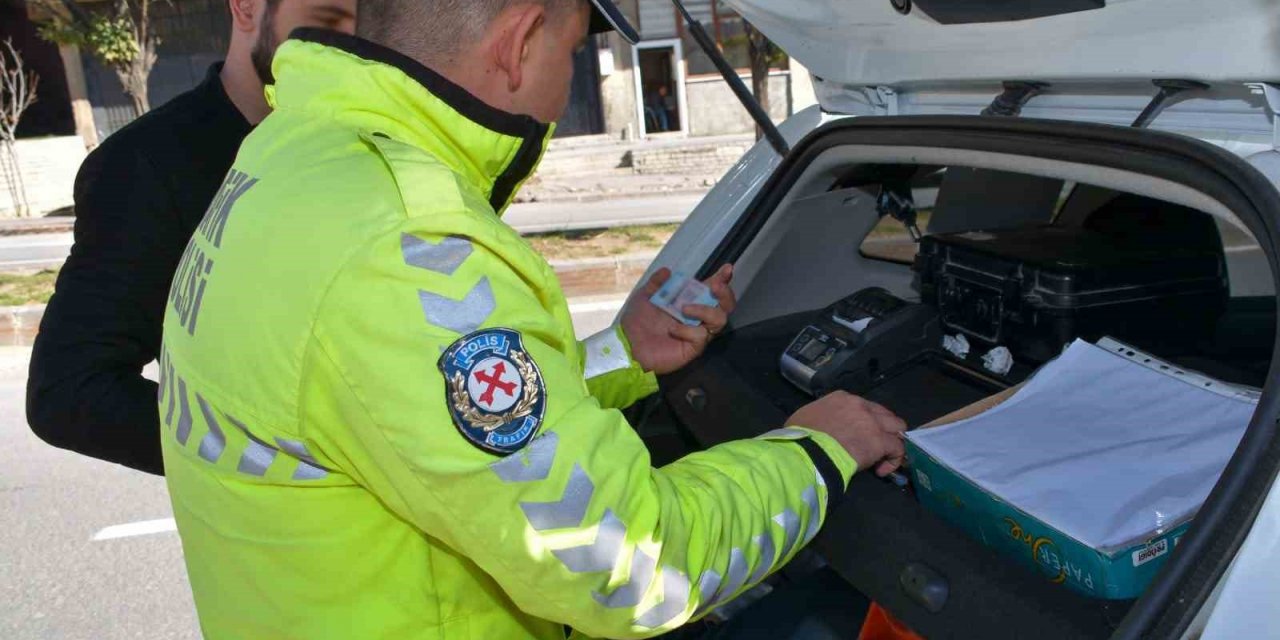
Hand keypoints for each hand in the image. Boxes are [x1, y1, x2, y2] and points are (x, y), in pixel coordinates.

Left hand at [621, 264, 735, 374]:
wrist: (627, 344)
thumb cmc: (637, 322)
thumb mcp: (645, 296)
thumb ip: (656, 283)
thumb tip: (667, 270)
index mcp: (689, 302)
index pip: (711, 290)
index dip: (722, 279)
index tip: (726, 268)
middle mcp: (698, 317)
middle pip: (725, 305)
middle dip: (725, 293)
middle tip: (715, 286)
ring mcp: (697, 333)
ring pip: (719, 320)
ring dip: (705, 310)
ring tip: (684, 309)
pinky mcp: (693, 348)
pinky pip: (701, 336)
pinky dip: (687, 330)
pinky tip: (672, 330)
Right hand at [786, 391, 907, 476]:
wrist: (807, 452)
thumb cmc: (800, 438)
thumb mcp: (806, 418)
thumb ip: (820, 419)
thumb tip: (820, 429)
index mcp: (842, 398)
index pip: (863, 406)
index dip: (865, 422)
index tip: (858, 436)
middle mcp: (860, 405)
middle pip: (884, 414)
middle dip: (883, 429)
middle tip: (874, 446)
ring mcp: (872, 422)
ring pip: (897, 427)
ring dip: (892, 441)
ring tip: (882, 457)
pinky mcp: (880, 441)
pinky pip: (897, 449)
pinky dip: (893, 460)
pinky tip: (881, 470)